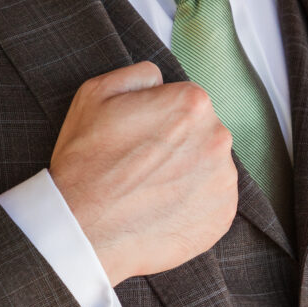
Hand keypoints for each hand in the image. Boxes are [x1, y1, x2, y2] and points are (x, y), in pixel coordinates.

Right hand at [49, 61, 237, 286]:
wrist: (83, 231)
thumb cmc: (85, 164)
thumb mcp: (96, 94)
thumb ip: (140, 75)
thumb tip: (161, 82)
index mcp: (192, 103)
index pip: (187, 105)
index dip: (161, 122)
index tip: (141, 141)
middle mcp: (218, 138)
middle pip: (203, 136)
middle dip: (179, 149)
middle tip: (143, 169)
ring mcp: (224, 180)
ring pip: (210, 170)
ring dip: (188, 177)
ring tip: (151, 193)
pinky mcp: (223, 216)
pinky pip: (213, 204)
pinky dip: (193, 208)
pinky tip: (163, 212)